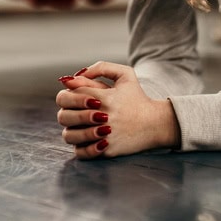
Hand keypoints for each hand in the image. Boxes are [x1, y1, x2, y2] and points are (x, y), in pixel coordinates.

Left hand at [56, 61, 179, 158]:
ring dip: (73, 129)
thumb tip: (74, 77)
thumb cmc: (137, 97)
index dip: (70, 94)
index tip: (78, 96)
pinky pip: (81, 152)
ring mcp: (103, 136)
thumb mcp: (125, 74)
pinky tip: (89, 139)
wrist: (156, 123)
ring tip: (83, 126)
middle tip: (80, 112)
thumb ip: (101, 68)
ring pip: (69, 136)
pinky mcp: (107, 150)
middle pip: (64, 116)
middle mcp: (100, 118)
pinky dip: (80, 146)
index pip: (69, 94)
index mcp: (102, 98)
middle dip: (68, 112)